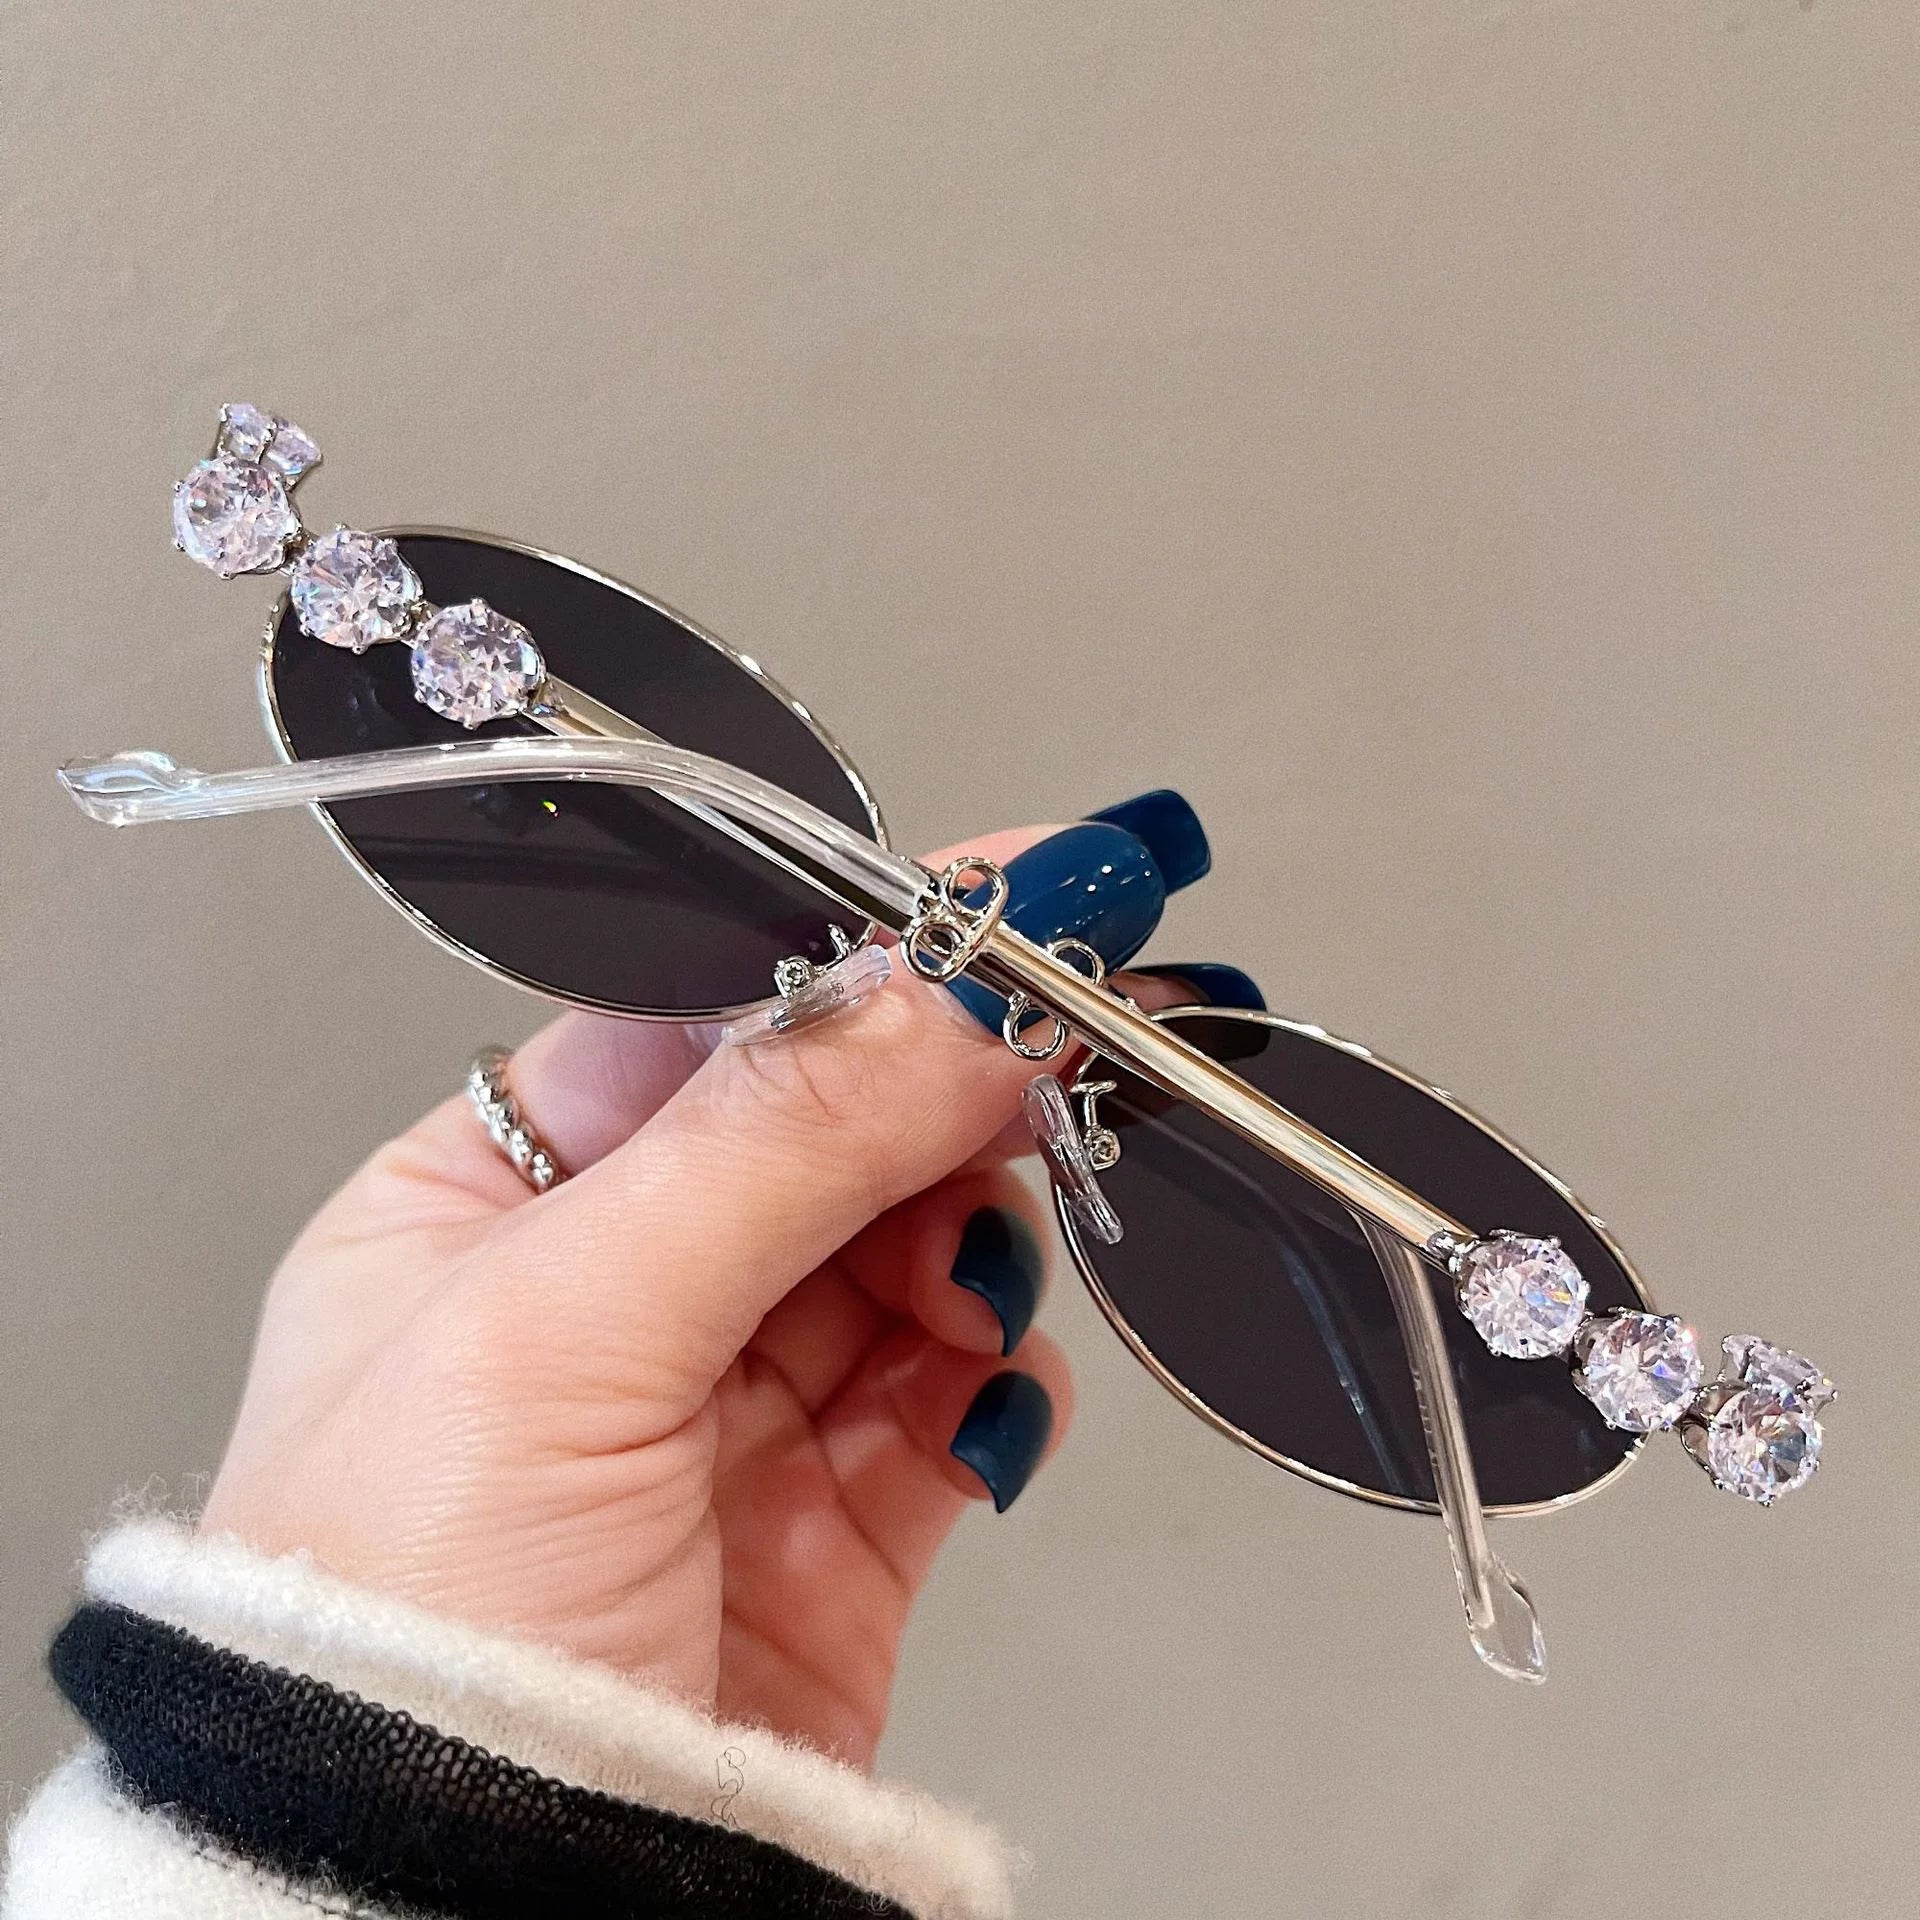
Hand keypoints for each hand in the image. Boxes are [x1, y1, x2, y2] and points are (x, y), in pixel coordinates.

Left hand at [199, 827, 1074, 1767]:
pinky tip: (982, 1379)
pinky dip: (993, 1373)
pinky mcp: (830, 1525)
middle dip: (941, 1085)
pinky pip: (953, 1396)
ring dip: (969, 1232)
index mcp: (486, 1215)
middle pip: (821, 1131)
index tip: (992, 907)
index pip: (696, 1026)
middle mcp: (609, 1302)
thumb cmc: (388, 1644)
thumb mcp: (559, 1329)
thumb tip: (936, 990)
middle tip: (1058, 1043)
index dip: (850, 959)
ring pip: (905, 1251)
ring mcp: (727, 1413)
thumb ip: (768, 1138)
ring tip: (978, 1258)